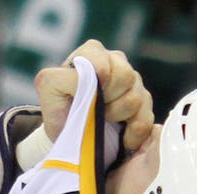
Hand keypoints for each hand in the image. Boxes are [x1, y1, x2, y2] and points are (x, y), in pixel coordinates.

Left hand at [35, 39, 153, 152]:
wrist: (70, 134)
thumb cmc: (57, 109)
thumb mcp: (49, 89)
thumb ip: (66, 76)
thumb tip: (98, 77)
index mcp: (91, 53)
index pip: (104, 61)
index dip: (99, 81)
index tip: (87, 96)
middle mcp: (115, 61)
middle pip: (126, 77)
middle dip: (108, 100)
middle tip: (92, 110)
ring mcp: (132, 80)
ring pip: (136, 98)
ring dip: (118, 116)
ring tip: (102, 121)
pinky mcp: (144, 100)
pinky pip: (147, 117)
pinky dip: (134, 131)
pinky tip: (121, 137)